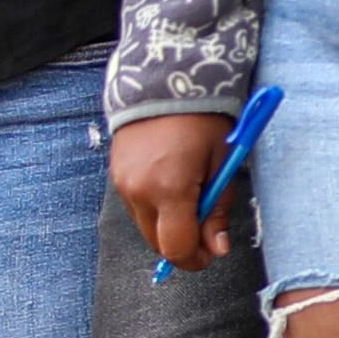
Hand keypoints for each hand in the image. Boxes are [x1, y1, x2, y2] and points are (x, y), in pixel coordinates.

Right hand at [112, 107, 237, 273]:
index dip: (196, 258)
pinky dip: (155, 207)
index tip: (212, 252)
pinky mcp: (116, 175)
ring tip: (190, 196)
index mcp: (169, 189)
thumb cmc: (202, 118)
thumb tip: (217, 248)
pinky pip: (136, 207)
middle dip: (182, 244)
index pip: (177, 248)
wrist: (164, 78)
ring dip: (168, 225)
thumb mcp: (222, 163)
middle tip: (206, 226)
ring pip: (146, 227)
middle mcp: (138, 192)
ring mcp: (122, 184)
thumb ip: (217, 210)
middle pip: (157, 243)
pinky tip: (171, 184)